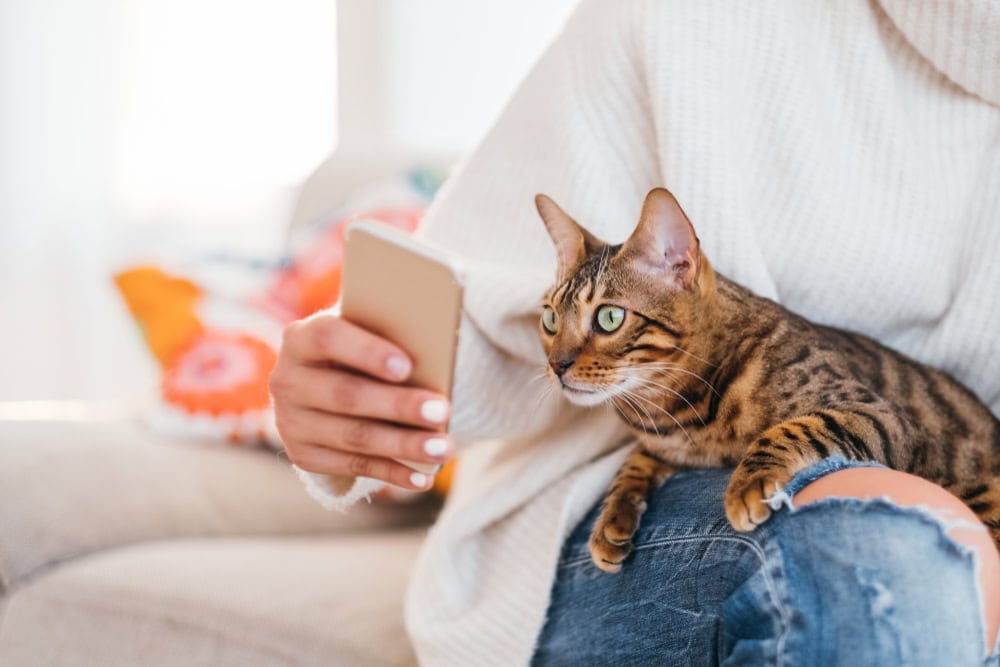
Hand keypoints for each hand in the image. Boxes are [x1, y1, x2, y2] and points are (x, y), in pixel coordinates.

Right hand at [269, 312, 452, 489]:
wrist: (324, 381)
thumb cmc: (360, 349)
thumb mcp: (366, 334)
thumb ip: (387, 337)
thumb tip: (435, 361)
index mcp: (301, 338)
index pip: (328, 338)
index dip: (367, 352)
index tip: (407, 367)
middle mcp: (287, 381)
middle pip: (346, 394)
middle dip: (398, 405)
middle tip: (441, 411)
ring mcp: (291, 423)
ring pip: (353, 437)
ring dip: (403, 445)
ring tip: (442, 448)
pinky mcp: (303, 456)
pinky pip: (353, 467)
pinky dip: (393, 472)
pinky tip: (424, 476)